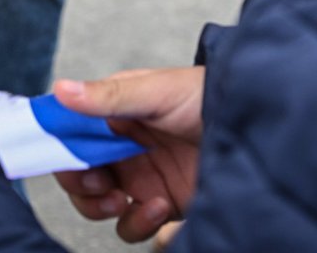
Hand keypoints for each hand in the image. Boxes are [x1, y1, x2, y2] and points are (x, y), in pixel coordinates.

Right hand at [52, 67, 203, 243]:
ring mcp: (143, 178)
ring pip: (104, 208)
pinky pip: (137, 226)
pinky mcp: (165, 204)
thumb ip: (107, 97)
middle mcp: (124, 148)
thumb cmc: (206, 96)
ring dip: (115, 212)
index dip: (61, 152)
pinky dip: (144, 226)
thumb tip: (60, 90)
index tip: (67, 164)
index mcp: (114, 115)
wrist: (255, 126)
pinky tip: (166, 212)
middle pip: (80, 179)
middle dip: (84, 190)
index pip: (70, 137)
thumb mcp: (155, 91)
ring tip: (144, 203)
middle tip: (103, 190)